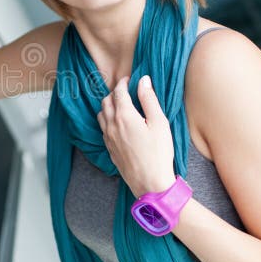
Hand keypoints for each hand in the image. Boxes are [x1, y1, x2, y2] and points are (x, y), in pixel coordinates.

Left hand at [97, 75, 175, 197]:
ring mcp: (108, 138)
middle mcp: (112, 125)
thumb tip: (143, 81)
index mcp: (124, 116)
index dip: (123, 82)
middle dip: (114, 92)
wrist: (150, 182)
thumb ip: (149, 99)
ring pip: (101, 114)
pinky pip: (102, 128)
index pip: (118, 92)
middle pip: (106, 101)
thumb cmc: (159, 153)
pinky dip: (107, 119)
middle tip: (126, 90)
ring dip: (108, 105)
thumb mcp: (159, 123)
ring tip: (120, 105)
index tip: (129, 79)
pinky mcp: (109, 148)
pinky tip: (117, 123)